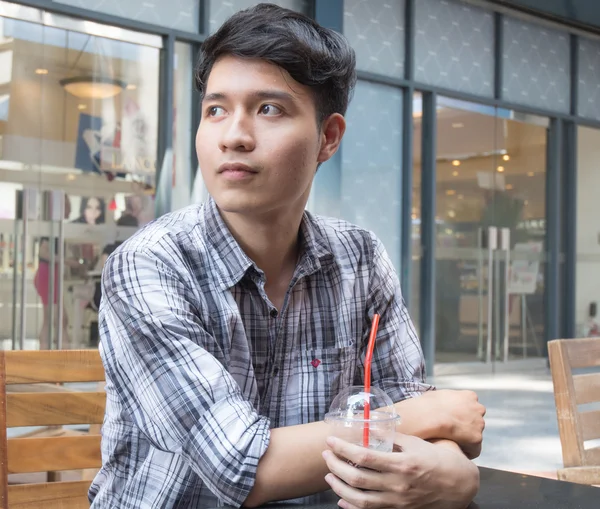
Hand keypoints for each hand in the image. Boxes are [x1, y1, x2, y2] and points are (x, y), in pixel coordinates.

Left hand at [322, 433, 479, 508]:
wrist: (458, 485)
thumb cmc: (436, 459)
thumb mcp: (415, 443)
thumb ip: (391, 437)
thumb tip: (368, 426)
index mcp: (403, 464)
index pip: (364, 457)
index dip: (343, 448)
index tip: (331, 441)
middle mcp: (398, 485)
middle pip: (357, 478)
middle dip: (336, 466)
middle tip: (327, 456)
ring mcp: (398, 502)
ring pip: (359, 499)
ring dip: (339, 487)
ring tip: (329, 476)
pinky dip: (352, 507)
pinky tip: (342, 499)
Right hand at [397, 390, 485, 458]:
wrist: (428, 416)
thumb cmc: (427, 405)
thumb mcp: (435, 395)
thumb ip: (444, 400)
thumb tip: (438, 404)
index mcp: (469, 396)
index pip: (470, 407)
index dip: (460, 415)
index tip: (451, 420)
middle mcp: (478, 408)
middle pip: (475, 420)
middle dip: (466, 426)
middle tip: (451, 431)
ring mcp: (479, 423)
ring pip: (474, 435)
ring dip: (465, 439)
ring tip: (450, 442)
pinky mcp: (476, 438)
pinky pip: (473, 449)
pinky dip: (464, 451)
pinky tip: (453, 450)